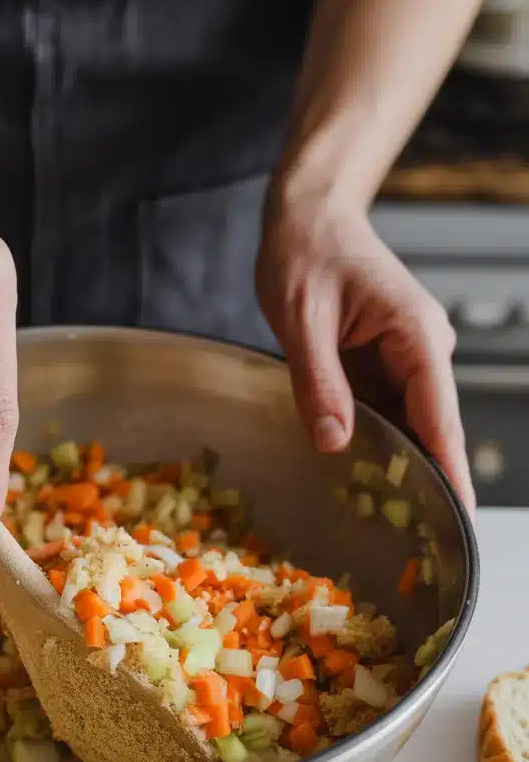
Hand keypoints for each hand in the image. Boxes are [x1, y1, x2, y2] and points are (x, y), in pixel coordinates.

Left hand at [256, 193, 474, 513]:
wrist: (308, 219)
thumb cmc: (304, 254)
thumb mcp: (301, 318)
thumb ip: (320, 382)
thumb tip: (337, 442)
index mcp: (415, 334)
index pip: (440, 416)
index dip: (450, 470)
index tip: (460, 518)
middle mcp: (423, 349)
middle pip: (432, 429)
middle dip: (426, 481)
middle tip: (421, 541)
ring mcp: (408, 358)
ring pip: (409, 425)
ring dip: (397, 466)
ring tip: (386, 521)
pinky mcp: (386, 365)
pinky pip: (387, 413)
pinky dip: (376, 443)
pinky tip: (361, 477)